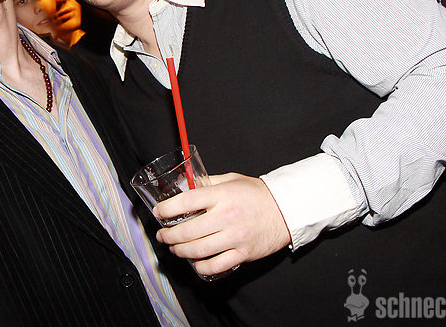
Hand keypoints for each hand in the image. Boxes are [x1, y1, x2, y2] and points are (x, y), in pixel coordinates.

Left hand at [154, 173, 290, 276]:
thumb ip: (207, 183)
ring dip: (180, 251)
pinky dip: (200, 266)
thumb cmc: (257, 194)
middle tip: (162, 235)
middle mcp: (227, 217)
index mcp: (222, 196)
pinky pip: (216, 265)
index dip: (167, 209)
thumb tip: (183, 184)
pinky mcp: (243, 254)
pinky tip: (194, 262)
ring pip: (198, 250)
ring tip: (174, 248)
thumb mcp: (231, 179)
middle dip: (168, 235)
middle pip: (187, 231)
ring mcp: (235, 237)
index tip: (158, 213)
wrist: (286, 209)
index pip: (186, 202)